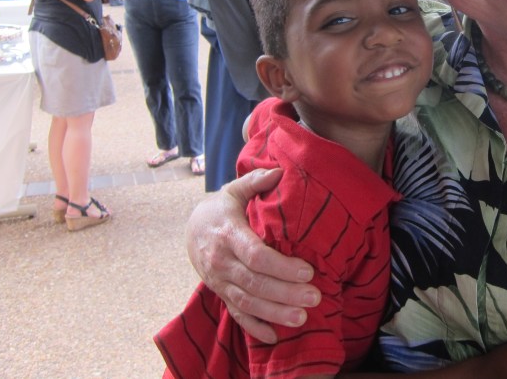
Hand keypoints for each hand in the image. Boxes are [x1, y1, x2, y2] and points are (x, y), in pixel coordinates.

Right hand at [185, 168, 320, 343]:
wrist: (191, 228)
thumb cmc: (222, 208)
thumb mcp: (235, 190)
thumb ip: (256, 181)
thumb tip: (280, 170)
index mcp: (229, 234)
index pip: (256, 256)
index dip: (282, 266)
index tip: (308, 270)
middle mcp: (222, 262)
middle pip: (255, 283)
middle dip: (285, 293)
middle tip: (314, 297)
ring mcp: (219, 281)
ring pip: (247, 302)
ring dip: (275, 313)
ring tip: (302, 317)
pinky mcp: (220, 293)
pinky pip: (236, 314)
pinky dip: (254, 328)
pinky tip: (274, 336)